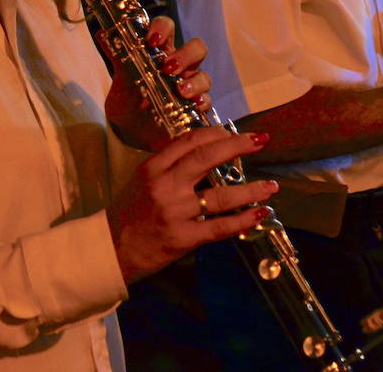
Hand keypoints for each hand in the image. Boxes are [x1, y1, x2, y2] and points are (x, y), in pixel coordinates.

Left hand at [105, 17, 211, 150]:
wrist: (129, 131)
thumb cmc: (128, 99)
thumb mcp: (120, 79)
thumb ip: (116, 56)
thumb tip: (103, 33)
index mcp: (161, 51)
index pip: (167, 28)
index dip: (163, 28)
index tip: (151, 40)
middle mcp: (179, 66)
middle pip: (197, 48)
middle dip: (185, 55)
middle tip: (168, 67)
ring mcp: (190, 86)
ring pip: (204, 76)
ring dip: (195, 81)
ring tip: (180, 90)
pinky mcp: (194, 108)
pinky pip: (206, 102)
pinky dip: (201, 102)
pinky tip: (191, 106)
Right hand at [106, 127, 277, 283]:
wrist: (111, 249)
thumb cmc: (130, 212)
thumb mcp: (143, 179)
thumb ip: (171, 164)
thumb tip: (207, 149)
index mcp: (154, 167)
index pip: (190, 141)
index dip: (217, 134)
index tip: (236, 133)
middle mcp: (165, 186)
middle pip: (207, 158)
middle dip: (238, 146)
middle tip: (260, 141)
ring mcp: (175, 213)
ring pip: (221, 196)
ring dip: (250, 189)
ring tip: (271, 186)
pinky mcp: (183, 238)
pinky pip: (219, 227)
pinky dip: (243, 220)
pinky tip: (260, 213)